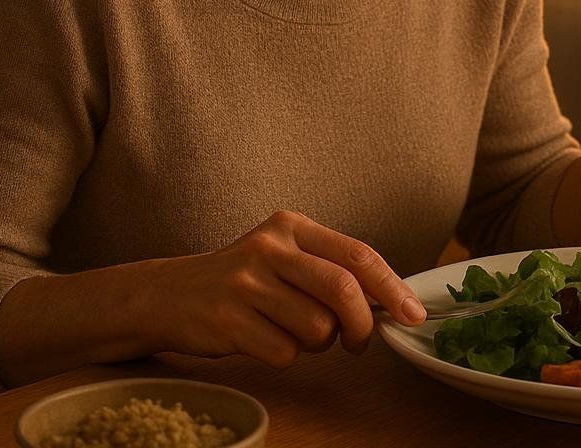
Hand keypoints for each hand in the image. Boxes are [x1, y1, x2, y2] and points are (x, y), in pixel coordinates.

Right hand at [145, 210, 425, 365]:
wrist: (168, 295)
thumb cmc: (242, 281)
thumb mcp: (282, 257)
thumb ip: (330, 271)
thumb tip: (389, 304)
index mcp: (291, 226)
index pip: (357, 254)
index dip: (392, 287)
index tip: (413, 314)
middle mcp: (269, 247)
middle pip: (343, 290)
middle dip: (362, 325)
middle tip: (358, 342)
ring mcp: (246, 283)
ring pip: (317, 328)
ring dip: (316, 344)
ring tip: (291, 331)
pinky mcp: (228, 319)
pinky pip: (284, 352)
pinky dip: (284, 355)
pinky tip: (262, 338)